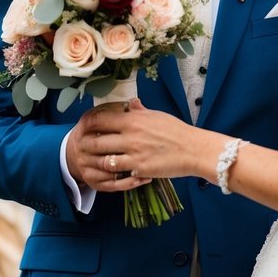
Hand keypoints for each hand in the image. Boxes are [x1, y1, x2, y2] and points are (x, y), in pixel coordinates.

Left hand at [73, 100, 201, 189]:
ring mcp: (134, 155)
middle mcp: (130, 137)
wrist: (193, 149)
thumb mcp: (156, 115)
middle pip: (97, 142)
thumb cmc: (176, 131)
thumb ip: (139, 111)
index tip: (85, 126)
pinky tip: (112, 171)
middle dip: (87, 145)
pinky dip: (113, 172)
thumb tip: (131, 103)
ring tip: (96, 160)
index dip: (88, 123)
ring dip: (98, 161)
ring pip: (104, 160)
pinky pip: (118, 173)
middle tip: (84, 146)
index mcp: (133, 120)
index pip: (100, 120)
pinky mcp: (140, 170)